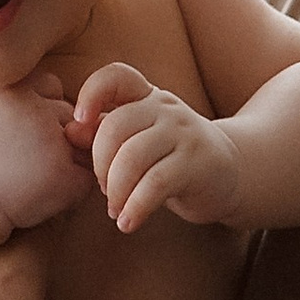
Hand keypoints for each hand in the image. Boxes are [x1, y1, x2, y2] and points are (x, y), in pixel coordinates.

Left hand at [72, 63, 248, 233]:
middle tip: (103, 189)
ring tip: (115, 210)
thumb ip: (104, 135)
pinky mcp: (196, 164)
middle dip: (99, 164)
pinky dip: (135, 208)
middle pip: (115, 127)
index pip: (116, 76)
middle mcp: (165, 108)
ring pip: (132, 157)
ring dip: (115, 190)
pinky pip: (155, 184)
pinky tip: (127, 223)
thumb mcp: (137, 141)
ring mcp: (184, 133)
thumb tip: (70, 132)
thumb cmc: (171, 158)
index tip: (79, 120)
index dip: (92, 93)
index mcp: (146, 96)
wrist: (230, 174)